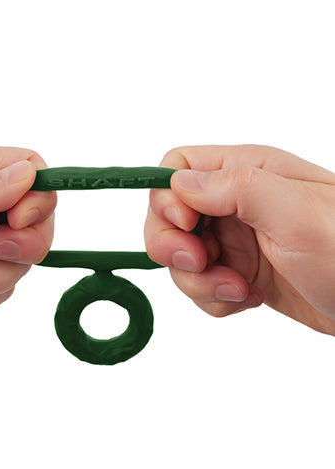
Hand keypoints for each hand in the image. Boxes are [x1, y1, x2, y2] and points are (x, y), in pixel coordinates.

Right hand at [144, 144, 334, 334]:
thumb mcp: (299, 215)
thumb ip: (237, 189)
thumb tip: (179, 183)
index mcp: (249, 173)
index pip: (178, 168)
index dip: (168, 199)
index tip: (188, 229)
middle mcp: (236, 203)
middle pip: (169, 216)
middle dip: (174, 247)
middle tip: (201, 265)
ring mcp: (238, 240)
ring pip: (181, 257)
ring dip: (198, 282)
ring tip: (238, 290)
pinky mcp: (240, 273)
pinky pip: (201, 285)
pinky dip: (215, 299)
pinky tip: (249, 300)